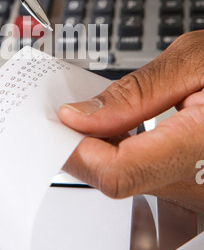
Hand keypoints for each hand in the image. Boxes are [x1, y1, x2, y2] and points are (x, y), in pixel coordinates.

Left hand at [59, 31, 203, 213]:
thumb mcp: (194, 59)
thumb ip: (136, 92)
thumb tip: (80, 116)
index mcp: (201, 145)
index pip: (117, 173)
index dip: (78, 149)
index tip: (60, 120)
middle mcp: (198, 181)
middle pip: (114, 181)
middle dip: (81, 144)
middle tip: (71, 108)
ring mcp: (194, 189)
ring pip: (123, 180)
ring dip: (98, 147)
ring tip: (97, 112)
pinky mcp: (189, 185)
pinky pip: (140, 176)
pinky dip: (119, 151)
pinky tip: (119, 126)